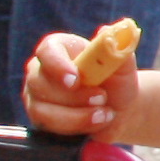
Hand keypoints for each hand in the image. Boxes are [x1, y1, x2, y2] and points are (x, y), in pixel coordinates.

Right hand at [24, 32, 139, 135]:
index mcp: (59, 49)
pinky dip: (77, 128)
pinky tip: (98, 123)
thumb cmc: (117, 81)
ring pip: (44, 111)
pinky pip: (50, 129)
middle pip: (41, 84)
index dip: (58, 65)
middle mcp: (40, 72)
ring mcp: (37, 98)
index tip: (76, 79)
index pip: (47, 51)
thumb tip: (109, 31)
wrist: (120, 109)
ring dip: (78, 116)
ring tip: (106, 113)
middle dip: (75, 96)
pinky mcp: (41, 121)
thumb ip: (118, 48)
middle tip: (102, 98)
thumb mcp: (123, 65)